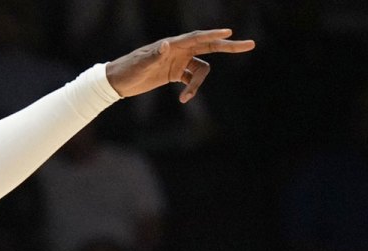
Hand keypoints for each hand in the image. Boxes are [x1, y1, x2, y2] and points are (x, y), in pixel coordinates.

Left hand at [105, 29, 254, 102]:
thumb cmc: (128, 69)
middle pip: (209, 46)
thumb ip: (154, 55)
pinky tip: (183, 99)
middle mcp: (178, 50)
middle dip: (229, 47)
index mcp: (172, 44)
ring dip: (197, 84)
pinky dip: (191, 89)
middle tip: (250, 45)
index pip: (198, 37)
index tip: (229, 33)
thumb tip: (165, 45)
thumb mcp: (141, 64)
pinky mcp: (174, 73)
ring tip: (185, 98)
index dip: (213, 35)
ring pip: (200, 69)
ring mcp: (177, 61)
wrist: (117, 81)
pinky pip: (191, 79)